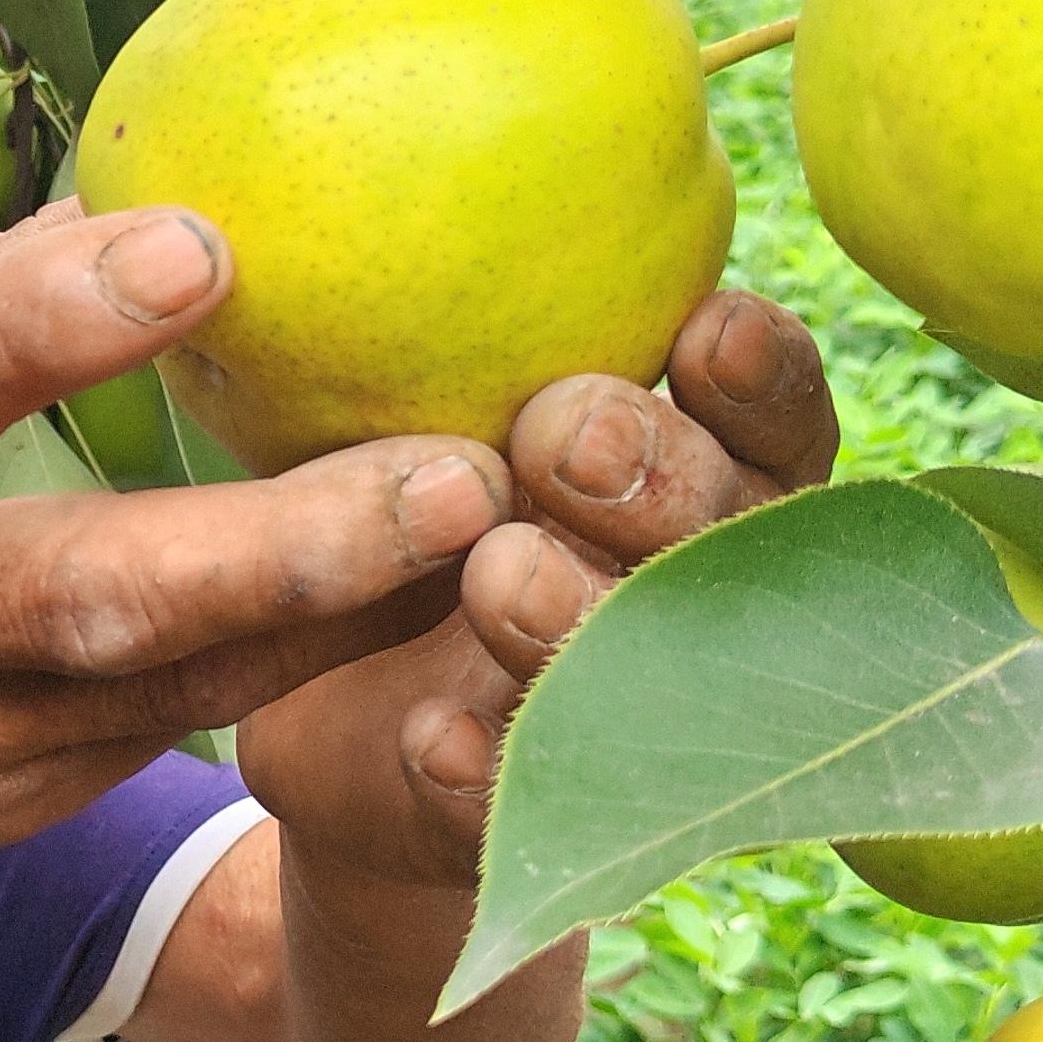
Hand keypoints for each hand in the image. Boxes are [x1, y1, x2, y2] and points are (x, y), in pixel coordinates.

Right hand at [0, 201, 512, 864]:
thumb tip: (176, 179)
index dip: (52, 320)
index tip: (212, 246)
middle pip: (83, 594)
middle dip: (284, 542)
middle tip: (457, 478)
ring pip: (172, 688)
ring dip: (346, 611)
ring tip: (489, 533)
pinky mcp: (8, 807)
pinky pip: (181, 730)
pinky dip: (302, 657)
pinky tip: (414, 599)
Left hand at [240, 290, 841, 891]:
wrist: (330, 724)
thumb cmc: (393, 516)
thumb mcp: (393, 415)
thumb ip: (413, 338)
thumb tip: (276, 217)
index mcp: (694, 466)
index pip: (766, 409)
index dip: (757, 372)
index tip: (700, 324)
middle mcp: (695, 590)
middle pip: (735, 532)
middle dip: (664, 479)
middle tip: (567, 433)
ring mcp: (625, 718)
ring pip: (650, 673)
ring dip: (579, 621)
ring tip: (499, 576)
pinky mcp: (517, 824)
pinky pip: (513, 805)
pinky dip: (475, 768)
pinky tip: (432, 734)